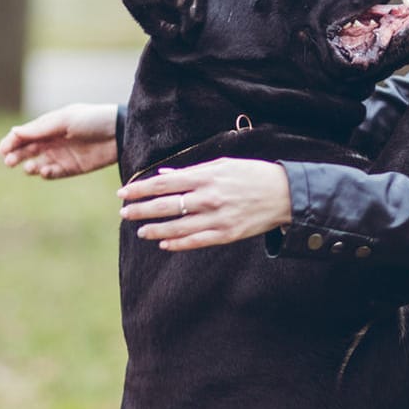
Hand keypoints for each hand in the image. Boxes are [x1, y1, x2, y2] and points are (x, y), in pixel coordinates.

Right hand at [0, 103, 118, 178]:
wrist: (119, 133)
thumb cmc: (91, 119)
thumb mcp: (64, 121)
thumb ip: (40, 129)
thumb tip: (14, 132)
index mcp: (48, 126)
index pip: (23, 135)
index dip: (11, 142)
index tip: (2, 151)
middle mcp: (51, 141)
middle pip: (27, 150)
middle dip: (16, 156)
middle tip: (9, 162)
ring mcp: (61, 155)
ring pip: (37, 164)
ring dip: (30, 166)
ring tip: (30, 167)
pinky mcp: (71, 168)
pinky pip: (53, 174)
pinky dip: (46, 174)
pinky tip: (45, 171)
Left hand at [116, 158, 291, 250]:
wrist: (285, 194)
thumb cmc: (252, 174)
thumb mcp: (222, 165)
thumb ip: (192, 172)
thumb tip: (165, 175)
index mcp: (207, 176)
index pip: (164, 183)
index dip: (141, 189)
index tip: (123, 193)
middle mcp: (209, 197)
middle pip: (166, 205)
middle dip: (141, 210)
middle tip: (123, 213)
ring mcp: (217, 218)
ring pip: (177, 227)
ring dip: (155, 230)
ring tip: (140, 231)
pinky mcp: (227, 235)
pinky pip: (196, 241)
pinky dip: (177, 243)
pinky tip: (163, 243)